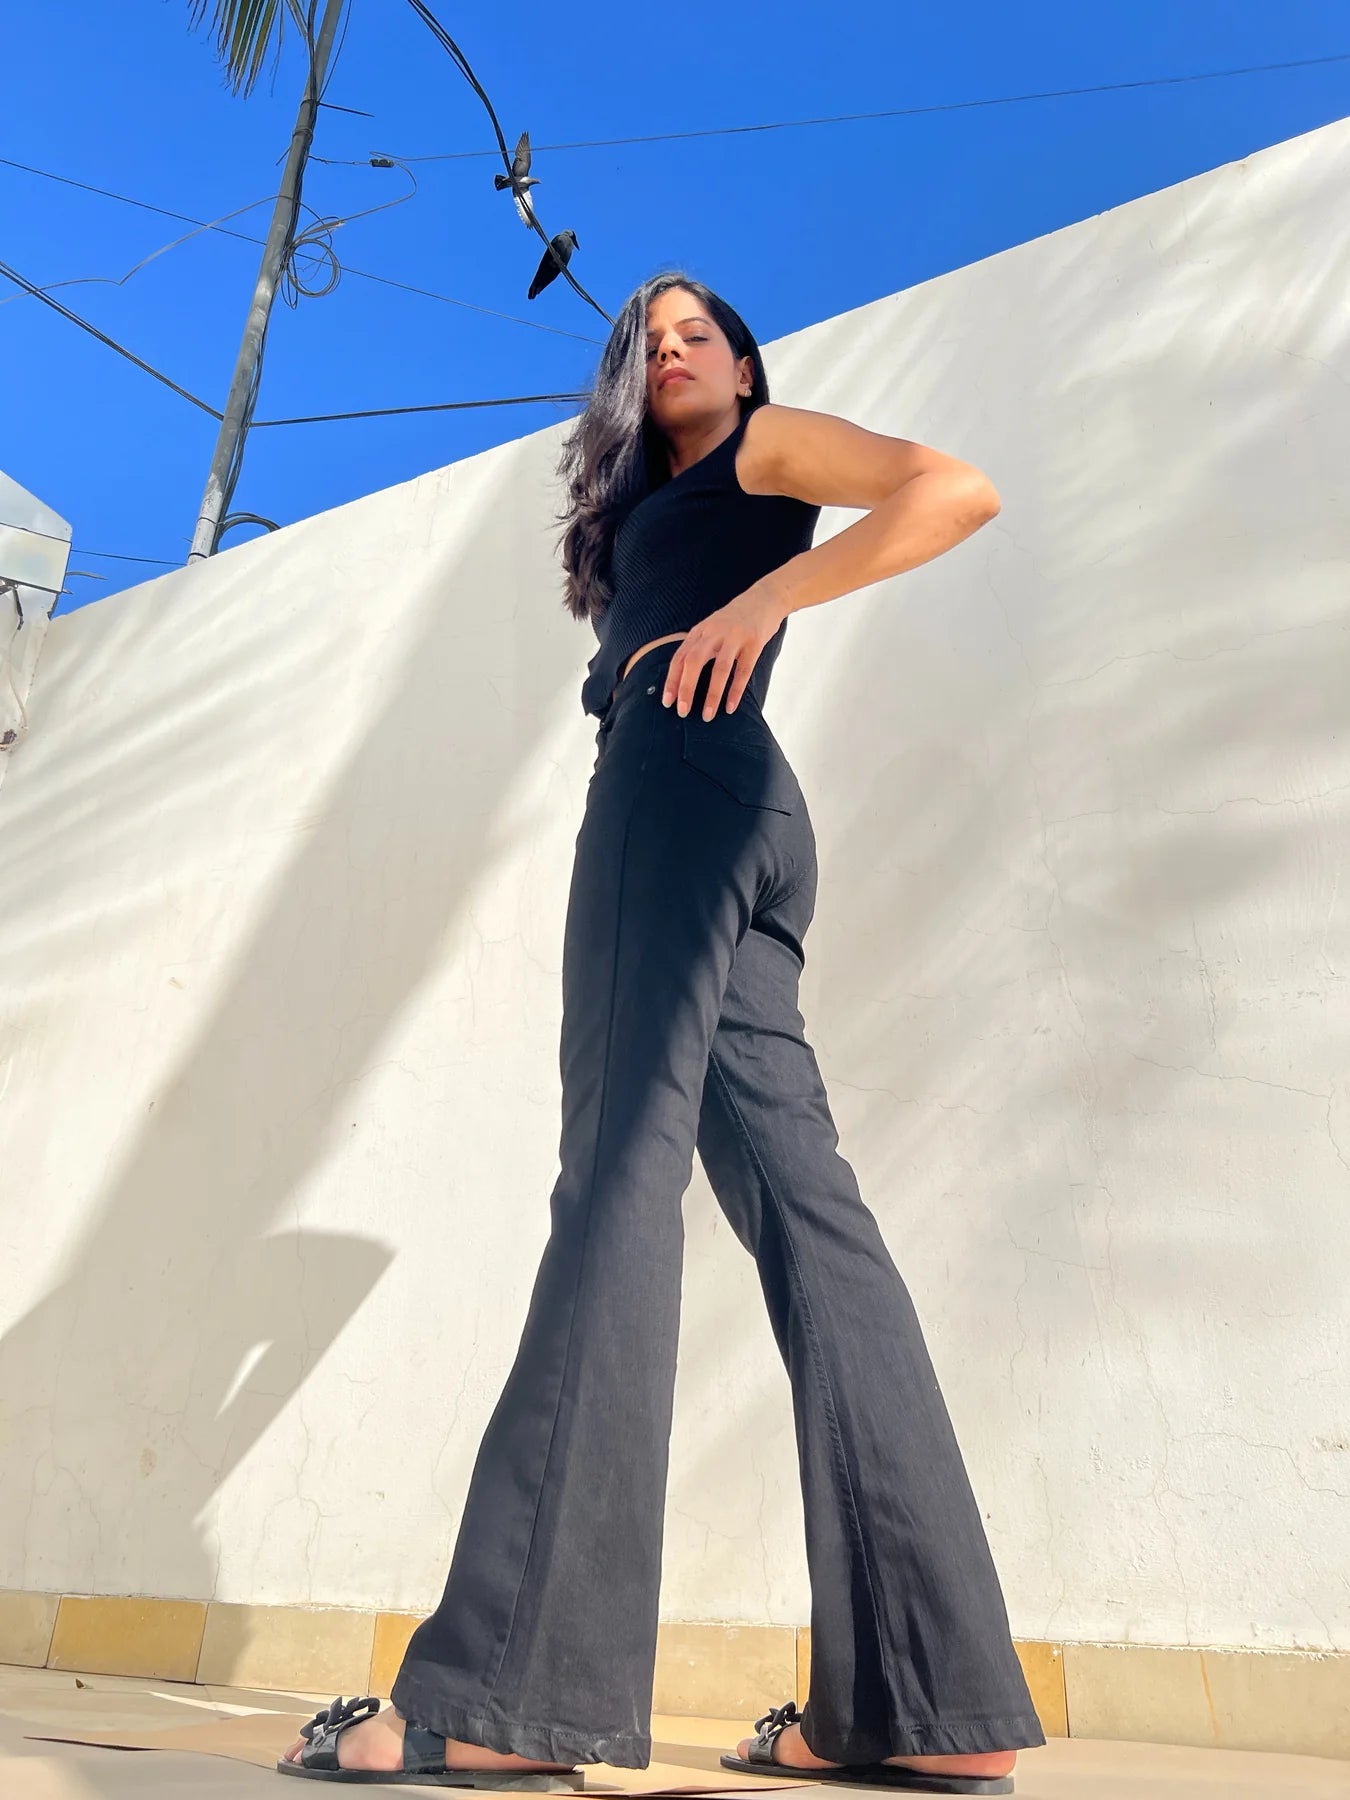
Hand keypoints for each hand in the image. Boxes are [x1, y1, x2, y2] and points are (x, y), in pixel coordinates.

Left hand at [662, 584, 787, 719]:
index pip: (680, 658)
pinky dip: (736, 691)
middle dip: (685, 688)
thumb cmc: (735, 620)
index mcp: (700, 631)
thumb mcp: (711, 628)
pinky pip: (744, 670)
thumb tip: (683, 679)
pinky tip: (730, 707)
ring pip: (720, 668)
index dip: (672, 680)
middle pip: (694, 661)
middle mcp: (714, 632)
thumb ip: (698, 647)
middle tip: (682, 712)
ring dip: (712, 694)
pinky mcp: (754, 642)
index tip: (667, 702)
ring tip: (706, 715)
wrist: (765, 598)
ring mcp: (735, 636)